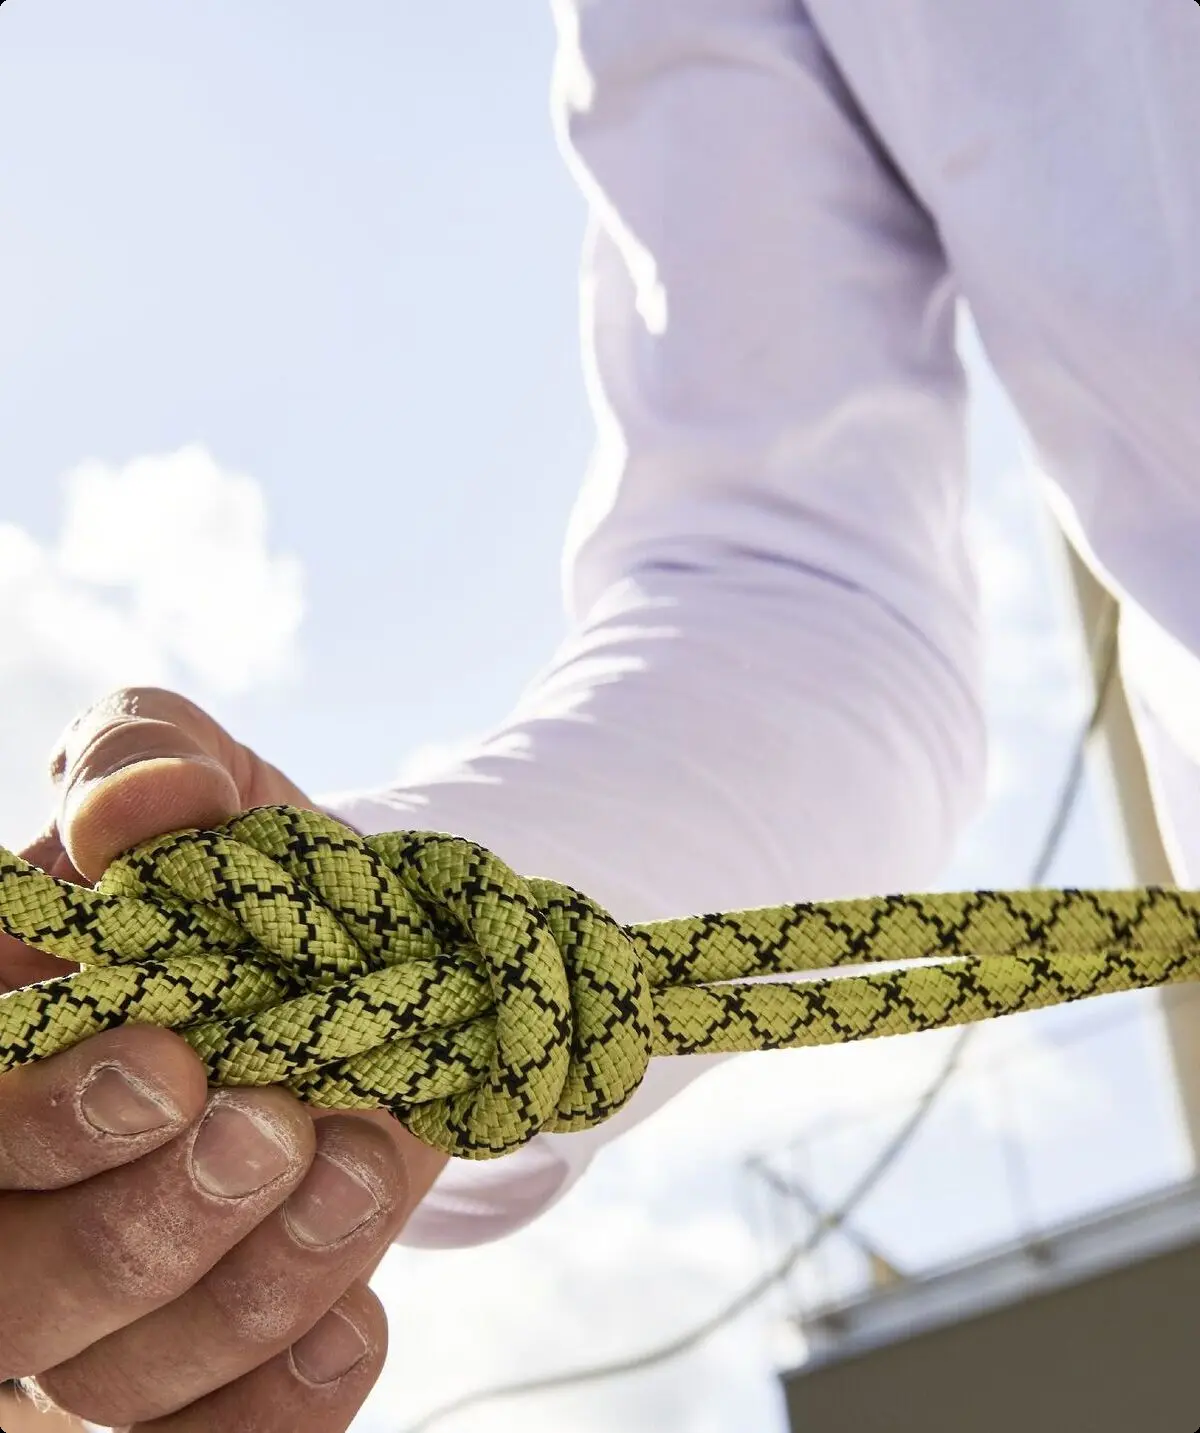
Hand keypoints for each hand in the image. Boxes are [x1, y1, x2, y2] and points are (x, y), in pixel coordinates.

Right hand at [0, 686, 449, 1430]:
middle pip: (1, 1292)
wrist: (369, 955)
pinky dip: (282, 1404)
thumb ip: (147, 758)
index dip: (38, 1120)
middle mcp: (12, 1191)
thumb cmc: (251, 866)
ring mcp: (99, 1299)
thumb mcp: (207, 779)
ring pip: (113, 1376)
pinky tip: (355, 1325)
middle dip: (139, 1224)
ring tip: (359, 1167)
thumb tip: (131, 806)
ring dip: (249, 1287)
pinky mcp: (204, 1361)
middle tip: (272, 1126)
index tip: (173, 1060)